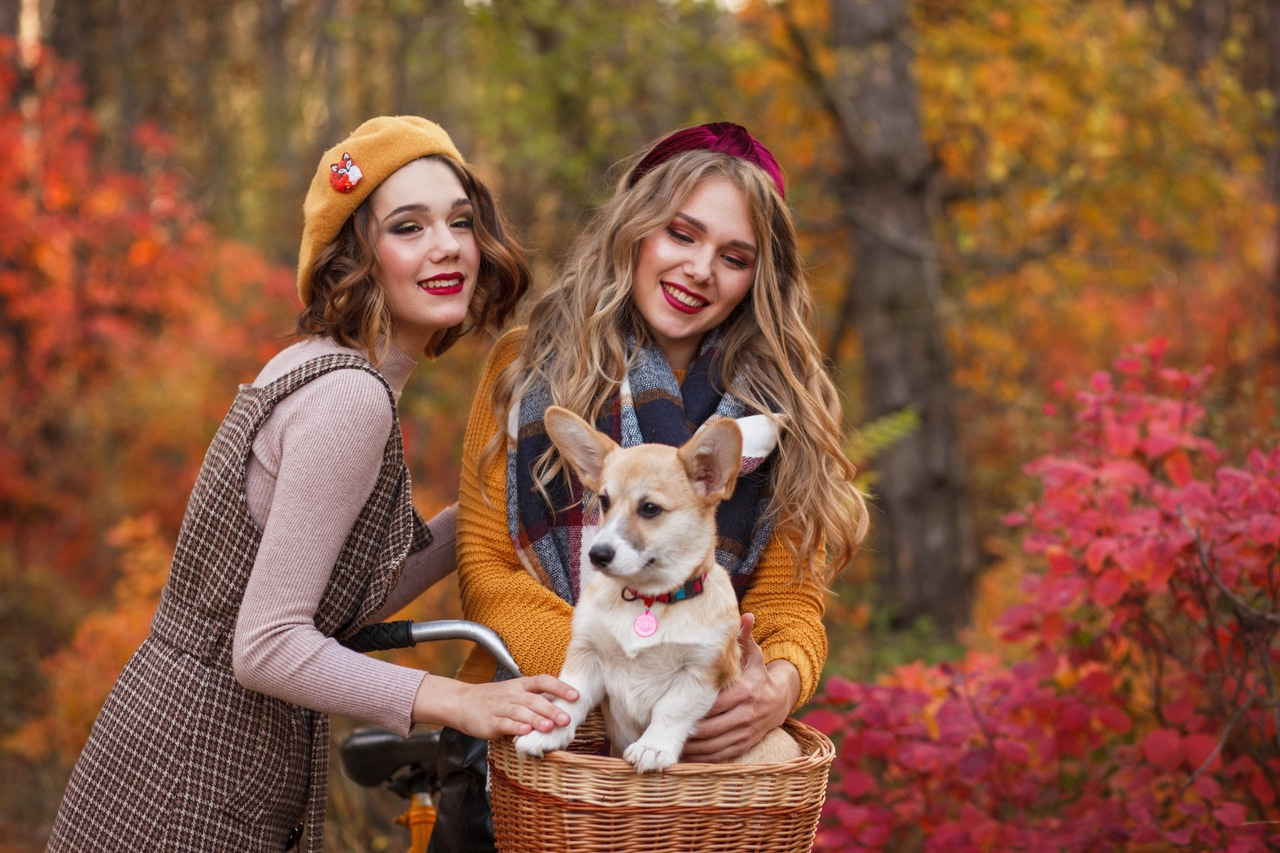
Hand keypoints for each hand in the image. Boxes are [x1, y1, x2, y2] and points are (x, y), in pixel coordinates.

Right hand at [413, 673, 578, 739]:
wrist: (462, 702)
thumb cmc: (494, 698)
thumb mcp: (515, 691)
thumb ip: (537, 696)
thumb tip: (565, 702)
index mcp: (521, 685)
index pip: (543, 681)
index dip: (560, 687)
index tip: (576, 695)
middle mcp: (512, 694)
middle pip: (534, 699)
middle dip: (552, 709)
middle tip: (567, 719)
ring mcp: (500, 708)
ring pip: (520, 712)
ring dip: (536, 719)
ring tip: (550, 727)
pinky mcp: (490, 722)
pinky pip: (504, 724)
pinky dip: (515, 728)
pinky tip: (525, 732)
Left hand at [680, 613, 799, 761]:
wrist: (780, 699)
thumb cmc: (758, 674)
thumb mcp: (754, 655)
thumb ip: (745, 638)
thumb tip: (747, 616)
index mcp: (745, 692)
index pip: (714, 705)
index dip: (693, 710)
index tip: (670, 710)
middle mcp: (746, 715)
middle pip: (711, 728)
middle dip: (688, 732)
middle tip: (663, 730)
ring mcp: (746, 732)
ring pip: (714, 746)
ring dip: (692, 748)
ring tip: (670, 745)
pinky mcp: (745, 745)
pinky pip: (721, 756)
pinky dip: (702, 759)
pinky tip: (684, 757)